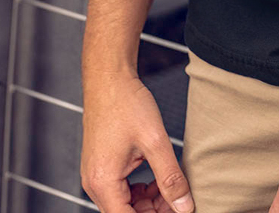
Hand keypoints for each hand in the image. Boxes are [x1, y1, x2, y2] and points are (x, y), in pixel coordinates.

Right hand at [80, 72, 193, 212]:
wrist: (109, 77)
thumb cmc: (127, 103)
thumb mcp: (155, 141)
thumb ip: (170, 177)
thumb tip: (185, 206)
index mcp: (103, 183)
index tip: (176, 209)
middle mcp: (94, 184)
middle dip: (153, 211)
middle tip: (179, 197)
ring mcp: (95, 175)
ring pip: (123, 204)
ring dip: (147, 202)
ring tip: (170, 186)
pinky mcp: (100, 166)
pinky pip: (119, 190)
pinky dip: (138, 190)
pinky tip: (155, 178)